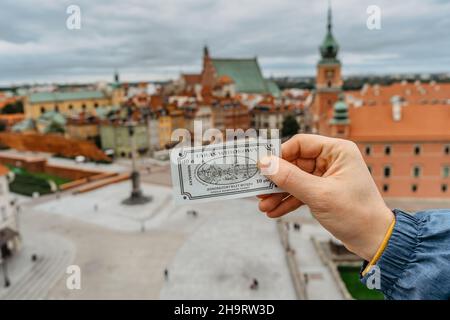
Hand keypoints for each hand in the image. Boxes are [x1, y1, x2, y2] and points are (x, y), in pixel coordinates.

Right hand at [257, 134, 393, 260]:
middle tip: (258, 190)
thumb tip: (265, 163)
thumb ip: (290, 178)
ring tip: (263, 206)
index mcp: (337, 151)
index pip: (300, 144)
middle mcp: (332, 160)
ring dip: (279, 192)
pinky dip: (288, 201)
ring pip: (295, 179)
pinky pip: (300, 191)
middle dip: (276, 179)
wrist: (374, 241)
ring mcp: (327, 176)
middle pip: (294, 162)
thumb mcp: (319, 195)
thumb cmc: (356, 214)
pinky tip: (274, 211)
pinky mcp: (324, 192)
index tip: (262, 167)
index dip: (279, 155)